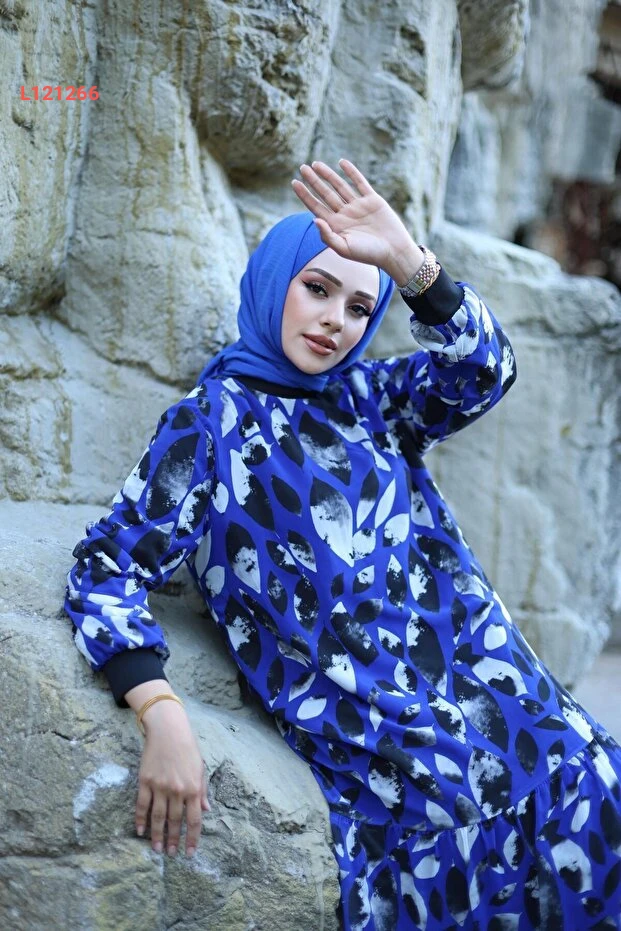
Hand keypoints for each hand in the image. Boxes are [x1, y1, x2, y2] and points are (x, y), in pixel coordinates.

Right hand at [135, 700, 209, 857]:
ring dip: (157, 835)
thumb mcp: (200, 768)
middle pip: (175, 821)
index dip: (192, 838)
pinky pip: (142, 805)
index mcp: (193, 788)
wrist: (168, 730)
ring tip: (157, 849)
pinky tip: (140, 831)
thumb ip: (202, 791)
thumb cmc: (188, 748)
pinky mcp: (145, 781)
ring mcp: (160, 786)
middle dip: (173, 840)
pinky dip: (141, 820)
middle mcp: (177, 790)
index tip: (189, 853)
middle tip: (171, 854)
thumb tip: (206, 811)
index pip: (194, 820)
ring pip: (158, 817)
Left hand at [291, 159, 423, 284]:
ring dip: (328, 175)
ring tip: (315, 164)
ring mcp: (358, 206)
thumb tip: (314, 219)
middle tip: (302, 168)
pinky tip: (341, 162)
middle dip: (314, 181)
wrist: (394, 252)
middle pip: (325, 194)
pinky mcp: (372, 200)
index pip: (316, 207)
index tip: (294, 182)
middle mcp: (345, 214)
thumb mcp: (344, 249)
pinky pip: (359, 183)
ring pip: (340, 186)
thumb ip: (327, 236)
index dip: (305, 195)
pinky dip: (351, 172)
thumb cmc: (368, 255)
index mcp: (336, 226)